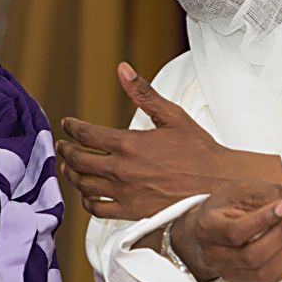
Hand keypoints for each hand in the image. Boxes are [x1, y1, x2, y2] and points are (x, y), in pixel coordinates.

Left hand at [56, 62, 281, 219]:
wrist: (219, 185)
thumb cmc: (199, 150)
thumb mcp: (172, 115)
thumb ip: (143, 93)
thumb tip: (123, 69)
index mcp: (128, 144)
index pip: (86, 134)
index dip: (72, 127)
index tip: (67, 124)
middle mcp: (121, 170)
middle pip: (78, 160)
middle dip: (66, 150)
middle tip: (62, 145)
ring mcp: (124, 194)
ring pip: (84, 185)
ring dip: (71, 174)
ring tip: (68, 167)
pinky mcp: (131, 213)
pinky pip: (97, 209)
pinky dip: (87, 201)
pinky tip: (87, 193)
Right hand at [169, 181, 281, 281]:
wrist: (207, 229)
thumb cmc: (221, 208)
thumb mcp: (236, 191)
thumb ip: (262, 195)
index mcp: (207, 229)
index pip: (235, 232)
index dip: (263, 220)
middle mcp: (213, 255)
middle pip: (251, 256)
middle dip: (279, 235)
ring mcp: (228, 272)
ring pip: (263, 273)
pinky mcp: (243, 281)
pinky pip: (270, 280)